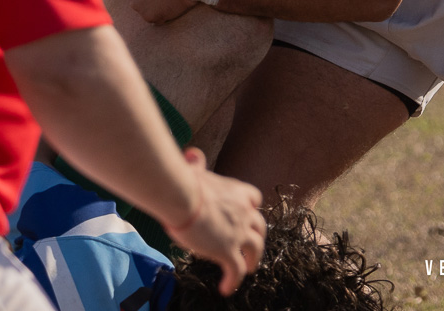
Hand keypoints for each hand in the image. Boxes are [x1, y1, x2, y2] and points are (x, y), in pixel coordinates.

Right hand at [163, 148, 265, 294]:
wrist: (183, 197)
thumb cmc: (185, 182)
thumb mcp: (195, 170)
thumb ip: (197, 165)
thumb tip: (192, 154)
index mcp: (237, 192)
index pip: (254, 199)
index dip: (251, 208)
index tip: (246, 215)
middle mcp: (244, 212)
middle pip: (260, 226)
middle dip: (258, 237)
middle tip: (253, 247)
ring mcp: (239, 233)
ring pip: (255, 249)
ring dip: (254, 260)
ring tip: (249, 269)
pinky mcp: (229, 251)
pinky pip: (237, 270)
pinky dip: (234, 280)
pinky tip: (226, 289)